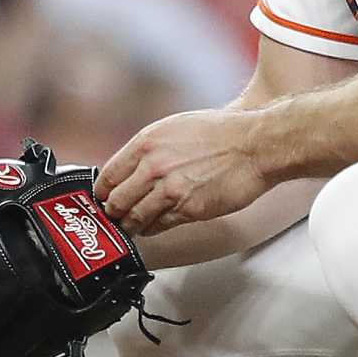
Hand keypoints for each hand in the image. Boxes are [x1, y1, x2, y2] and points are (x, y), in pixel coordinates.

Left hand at [95, 108, 272, 234]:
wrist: (255, 145)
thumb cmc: (222, 133)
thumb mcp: (176, 127)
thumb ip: (151, 148)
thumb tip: (134, 168)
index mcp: (146, 143)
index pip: (108, 176)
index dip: (103, 192)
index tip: (103, 199)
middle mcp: (152, 166)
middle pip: (116, 202)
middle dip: (114, 212)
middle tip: (116, 217)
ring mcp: (169, 190)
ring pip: (134, 218)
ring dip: (132, 225)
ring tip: (133, 227)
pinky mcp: (187, 209)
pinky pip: (158, 226)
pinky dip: (153, 228)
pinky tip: (155, 226)